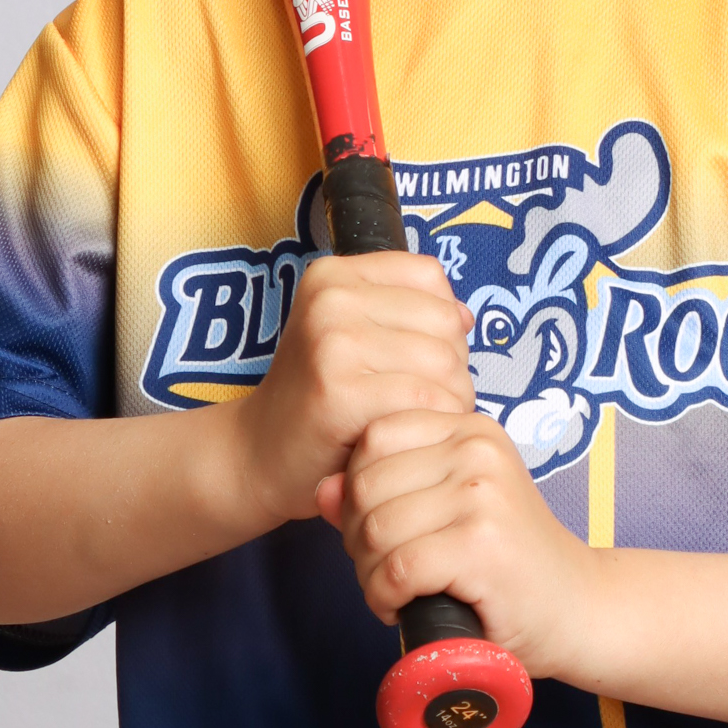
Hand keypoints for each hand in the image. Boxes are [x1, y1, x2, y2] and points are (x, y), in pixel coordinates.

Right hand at [230, 253, 475, 530]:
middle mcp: (330, 298)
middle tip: (414, 398)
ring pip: (446, 364)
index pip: (430, 276)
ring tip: (410, 418)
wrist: (260, 454)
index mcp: (333, 274)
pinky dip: (430, 426)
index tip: (412, 355)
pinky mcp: (340, 392)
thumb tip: (466, 317)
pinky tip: (403, 436)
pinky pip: (427, 402)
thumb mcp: (354, 334)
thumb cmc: (318, 396)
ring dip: (447, 402)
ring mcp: (333, 343)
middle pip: (445, 322)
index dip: (440, 321)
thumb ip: (410, 313)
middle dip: (450, 366)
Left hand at [317, 407, 605, 677]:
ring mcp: (481, 494)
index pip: (373, 438)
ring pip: (375, 529)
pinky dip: (383, 598)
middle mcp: (477, 449)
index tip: (381, 530)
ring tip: (393, 591)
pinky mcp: (481, 544)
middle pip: (365, 484)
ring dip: (368, 574)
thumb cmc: (505, 563)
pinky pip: (395, 569)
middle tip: (382, 570)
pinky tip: (399, 608)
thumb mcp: (445, 512)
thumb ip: (382, 494)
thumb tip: (320, 489)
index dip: (358, 491)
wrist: (576, 609)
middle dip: (357, 537)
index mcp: (469, 428)